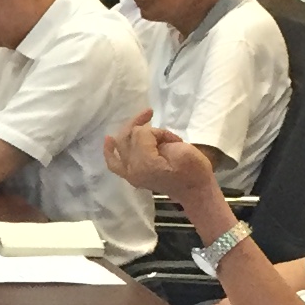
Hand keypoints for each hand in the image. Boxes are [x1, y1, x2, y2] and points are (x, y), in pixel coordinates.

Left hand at [103, 109, 218, 207]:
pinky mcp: (131, 175)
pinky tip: (108, 140)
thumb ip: (160, 140)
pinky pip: (114, 163)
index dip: (159, 132)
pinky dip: (110, 151)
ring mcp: (129, 174)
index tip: (174, 140)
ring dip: (130, 130)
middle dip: (141, 124)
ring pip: (121, 144)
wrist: (195, 191)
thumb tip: (149, 136)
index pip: (141, 133)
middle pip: (128, 136)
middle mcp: (132, 169)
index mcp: (145, 163)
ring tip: (143, 118)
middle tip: (151, 113)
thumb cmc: (194, 170)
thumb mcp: (182, 150)